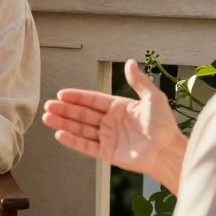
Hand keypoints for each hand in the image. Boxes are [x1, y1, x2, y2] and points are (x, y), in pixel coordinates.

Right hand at [41, 59, 186, 191]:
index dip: (77, 97)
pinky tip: (60, 134)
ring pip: (80, 129)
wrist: (168, 151)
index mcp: (119, 108)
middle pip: (83, 114)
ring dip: (64, 123)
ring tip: (47, 118)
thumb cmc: (165, 126)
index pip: (93, 101)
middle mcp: (111, 122)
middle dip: (65, 110)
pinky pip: (86, 146)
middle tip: (48, 106)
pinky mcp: (107, 153)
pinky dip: (72, 141)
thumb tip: (130, 62)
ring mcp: (107, 138)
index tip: (62, 94)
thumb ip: (139, 81)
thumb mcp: (153, 99)